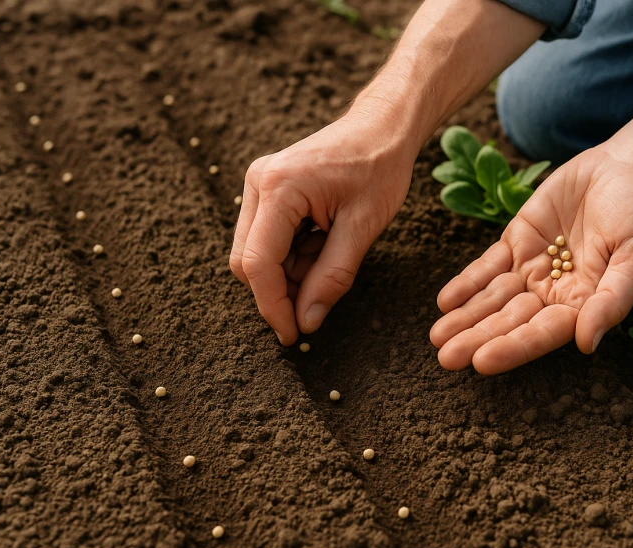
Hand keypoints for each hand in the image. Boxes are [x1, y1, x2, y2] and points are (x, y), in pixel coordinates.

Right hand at [230, 115, 414, 344]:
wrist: (384, 127)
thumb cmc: (379, 169)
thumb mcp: (363, 228)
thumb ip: (332, 277)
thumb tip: (307, 321)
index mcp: (279, 188)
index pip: (258, 264)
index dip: (274, 306)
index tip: (293, 335)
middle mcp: (259, 183)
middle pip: (248, 261)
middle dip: (280, 290)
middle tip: (318, 301)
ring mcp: (261, 185)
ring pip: (257, 253)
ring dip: (290, 272)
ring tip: (333, 256)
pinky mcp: (269, 190)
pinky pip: (268, 238)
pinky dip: (294, 255)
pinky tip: (325, 244)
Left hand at [430, 147, 632, 373]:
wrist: (627, 168)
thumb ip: (613, 300)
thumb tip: (588, 343)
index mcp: (583, 305)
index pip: (542, 333)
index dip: (513, 347)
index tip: (481, 363)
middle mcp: (553, 293)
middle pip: (510, 321)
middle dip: (477, 338)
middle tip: (446, 358)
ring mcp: (532, 268)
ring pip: (493, 298)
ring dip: (465, 317)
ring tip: (437, 336)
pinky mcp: (516, 241)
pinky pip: (487, 266)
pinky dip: (466, 283)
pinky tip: (445, 301)